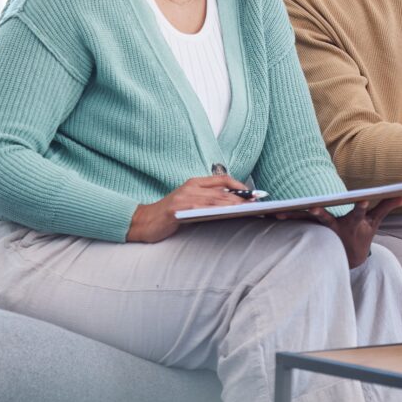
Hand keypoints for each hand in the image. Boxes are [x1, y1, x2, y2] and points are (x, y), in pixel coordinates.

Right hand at [127, 175, 247, 242]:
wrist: (144, 222)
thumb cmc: (169, 214)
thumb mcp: (189, 201)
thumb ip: (206, 199)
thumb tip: (232, 204)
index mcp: (194, 183)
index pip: (222, 179)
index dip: (240, 186)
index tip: (253, 194)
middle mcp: (190, 187)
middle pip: (222, 190)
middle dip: (241, 197)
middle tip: (257, 203)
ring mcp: (184, 197)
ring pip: (214, 199)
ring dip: (233, 204)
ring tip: (248, 209)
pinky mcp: (178, 209)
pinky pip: (201, 209)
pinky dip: (216, 211)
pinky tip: (227, 214)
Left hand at [275, 197, 401, 267]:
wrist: (349, 259)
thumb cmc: (362, 236)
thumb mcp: (375, 223)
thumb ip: (386, 206)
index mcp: (353, 222)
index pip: (359, 212)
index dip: (361, 206)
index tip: (363, 199)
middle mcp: (336, 227)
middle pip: (326, 218)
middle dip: (319, 212)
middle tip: (312, 206)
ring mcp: (322, 230)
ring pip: (305, 222)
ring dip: (292, 217)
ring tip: (277, 213)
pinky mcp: (310, 231)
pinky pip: (296, 224)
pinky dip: (285, 219)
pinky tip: (270, 215)